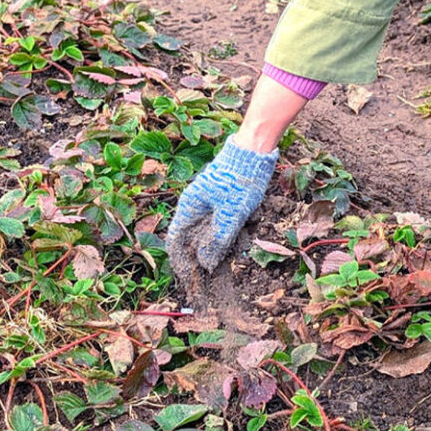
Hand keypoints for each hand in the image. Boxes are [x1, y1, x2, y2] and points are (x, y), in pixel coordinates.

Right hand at [166, 135, 278, 275]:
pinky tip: (250, 220)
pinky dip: (236, 227)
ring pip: (214, 232)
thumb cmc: (239, 180)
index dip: (180, 261)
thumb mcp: (231, 215)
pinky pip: (227, 223)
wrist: (254, 152)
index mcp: (189, 207)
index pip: (175, 240)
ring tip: (242, 231)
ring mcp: (210, 204)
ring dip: (228, 239)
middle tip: (220, 266)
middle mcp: (196, 207)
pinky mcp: (225, 202)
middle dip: (209, 253)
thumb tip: (206, 264)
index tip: (189, 278)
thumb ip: (218, 240)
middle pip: (196, 240)